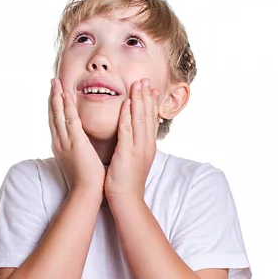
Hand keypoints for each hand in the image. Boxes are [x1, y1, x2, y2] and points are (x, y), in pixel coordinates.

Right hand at [48, 78, 104, 195]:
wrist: (86, 192)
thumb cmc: (86, 179)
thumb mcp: (79, 160)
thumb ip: (78, 149)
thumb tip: (81, 143)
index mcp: (61, 146)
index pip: (56, 122)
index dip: (55, 107)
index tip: (55, 93)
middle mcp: (59, 142)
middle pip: (53, 115)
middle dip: (52, 97)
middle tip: (53, 81)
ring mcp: (65, 141)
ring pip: (58, 114)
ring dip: (57, 97)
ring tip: (56, 82)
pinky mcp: (75, 142)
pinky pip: (70, 120)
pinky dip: (66, 107)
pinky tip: (65, 95)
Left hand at [104, 78, 159, 202]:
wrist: (126, 199)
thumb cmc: (126, 180)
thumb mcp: (134, 159)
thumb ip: (134, 145)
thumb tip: (133, 134)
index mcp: (148, 146)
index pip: (151, 119)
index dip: (151, 102)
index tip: (150, 87)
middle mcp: (146, 144)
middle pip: (148, 115)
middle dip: (146, 96)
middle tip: (145, 79)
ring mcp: (139, 148)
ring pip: (140, 119)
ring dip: (139, 100)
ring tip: (138, 84)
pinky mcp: (128, 152)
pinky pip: (128, 130)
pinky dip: (128, 115)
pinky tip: (127, 103)